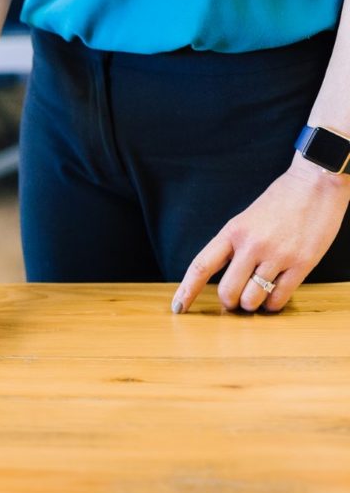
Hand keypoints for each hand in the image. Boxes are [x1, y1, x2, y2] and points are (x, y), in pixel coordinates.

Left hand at [173, 158, 349, 313]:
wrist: (315, 185)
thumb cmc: (279, 203)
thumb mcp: (245, 220)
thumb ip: (232, 246)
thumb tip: (222, 277)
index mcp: (232, 232)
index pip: (201, 266)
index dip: (187, 290)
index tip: (177, 307)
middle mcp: (251, 245)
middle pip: (227, 291)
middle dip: (229, 302)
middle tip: (235, 301)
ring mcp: (277, 255)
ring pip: (252, 298)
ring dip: (252, 305)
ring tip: (257, 298)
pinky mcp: (302, 263)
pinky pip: (279, 297)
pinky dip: (273, 304)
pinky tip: (273, 298)